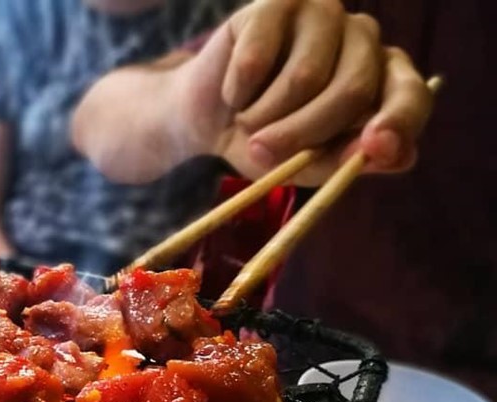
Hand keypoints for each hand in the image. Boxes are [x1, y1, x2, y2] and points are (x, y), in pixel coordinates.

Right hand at [177, 0, 433, 182]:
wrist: (209, 119)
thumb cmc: (266, 142)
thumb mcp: (306, 166)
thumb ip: (347, 162)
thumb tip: (396, 156)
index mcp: (382, 81)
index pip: (411, 96)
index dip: (397, 121)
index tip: (374, 147)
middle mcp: (363, 40)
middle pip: (352, 89)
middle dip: (303, 133)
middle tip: (262, 153)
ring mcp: (323, 14)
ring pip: (304, 77)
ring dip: (262, 116)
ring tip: (247, 119)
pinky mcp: (277, 3)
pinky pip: (258, 60)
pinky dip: (238, 91)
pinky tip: (235, 89)